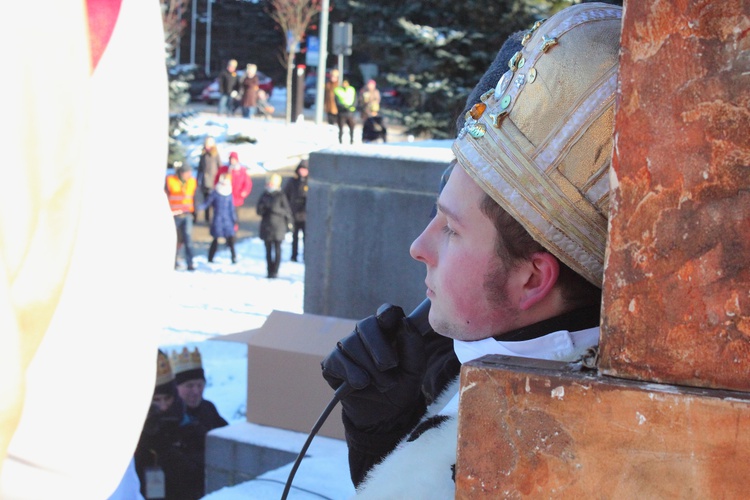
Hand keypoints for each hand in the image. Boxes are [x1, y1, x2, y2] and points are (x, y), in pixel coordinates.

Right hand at [321, 304, 425, 431]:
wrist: (387, 415)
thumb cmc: (402, 386)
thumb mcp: (414, 368)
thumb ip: (413, 345)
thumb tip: (404, 322)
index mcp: (388, 330)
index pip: (387, 312)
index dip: (387, 314)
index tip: (390, 322)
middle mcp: (366, 334)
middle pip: (366, 325)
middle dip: (378, 347)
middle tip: (390, 366)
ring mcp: (347, 348)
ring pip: (351, 344)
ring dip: (370, 368)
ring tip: (383, 384)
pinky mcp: (332, 364)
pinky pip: (337, 360)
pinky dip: (352, 373)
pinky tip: (361, 384)